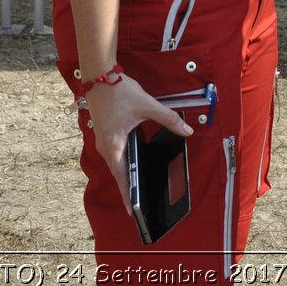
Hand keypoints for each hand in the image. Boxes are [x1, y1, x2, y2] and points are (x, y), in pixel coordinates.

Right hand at [83, 73, 193, 213]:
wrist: (99, 74)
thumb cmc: (119, 91)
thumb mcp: (147, 106)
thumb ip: (169, 119)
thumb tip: (187, 130)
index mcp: (113, 145)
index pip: (122, 177)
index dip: (128, 195)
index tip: (132, 211)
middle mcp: (105, 147)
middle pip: (119, 173)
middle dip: (129, 189)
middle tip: (139, 205)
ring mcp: (103, 141)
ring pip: (116, 164)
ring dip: (126, 175)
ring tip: (138, 189)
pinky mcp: (105, 134)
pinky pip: (115, 154)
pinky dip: (124, 162)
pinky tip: (134, 164)